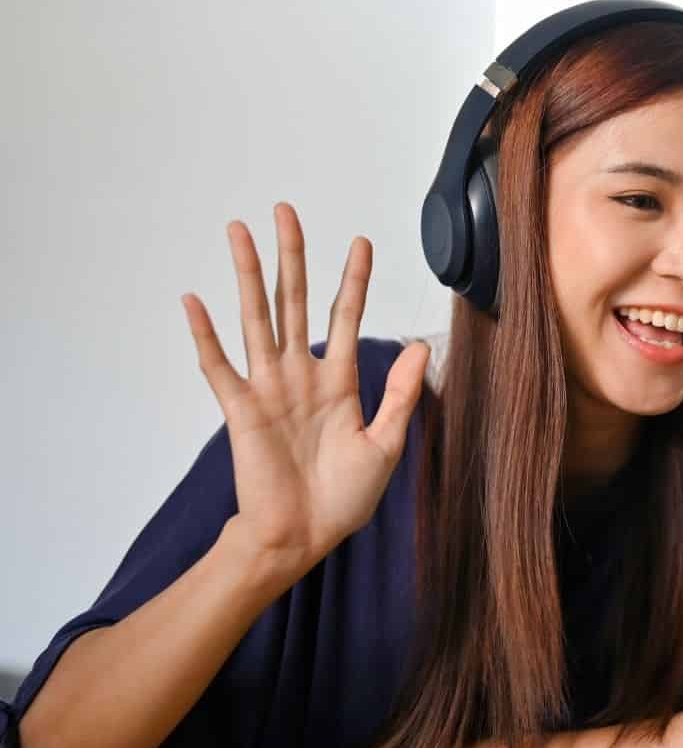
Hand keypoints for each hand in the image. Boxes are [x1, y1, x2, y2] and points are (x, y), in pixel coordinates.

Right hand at [182, 203, 429, 583]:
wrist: (304, 537)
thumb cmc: (343, 498)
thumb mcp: (386, 444)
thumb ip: (401, 394)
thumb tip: (424, 346)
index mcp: (339, 381)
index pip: (346, 316)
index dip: (354, 279)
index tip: (361, 240)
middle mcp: (301, 375)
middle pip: (295, 301)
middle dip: (292, 256)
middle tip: (284, 210)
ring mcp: (269, 389)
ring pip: (257, 318)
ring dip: (247, 275)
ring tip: (238, 231)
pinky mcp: (242, 411)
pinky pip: (220, 367)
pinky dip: (205, 334)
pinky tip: (194, 300)